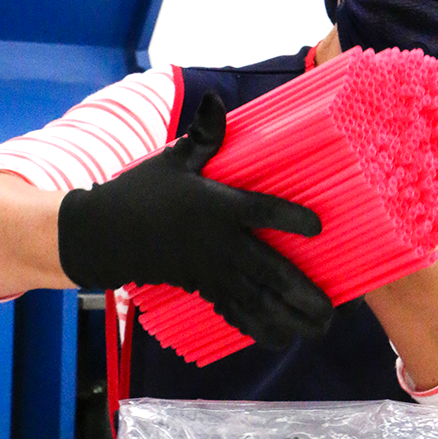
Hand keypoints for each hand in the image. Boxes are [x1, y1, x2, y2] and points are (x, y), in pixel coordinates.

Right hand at [58, 93, 332, 347]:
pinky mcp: (202, 289)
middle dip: (303, 294)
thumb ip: (203, 135)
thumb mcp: (173, 160)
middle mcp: (220, 243)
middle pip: (269, 272)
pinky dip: (258, 329)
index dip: (290, 219)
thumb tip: (215, 98)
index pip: (261, 211)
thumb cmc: (144, 192)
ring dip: (289, 319)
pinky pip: (234, 313)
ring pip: (257, 301)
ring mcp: (212, 272)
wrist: (105, 234)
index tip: (319, 227)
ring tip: (318, 329)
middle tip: (332, 311)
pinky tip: (281, 340)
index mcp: (217, 207)